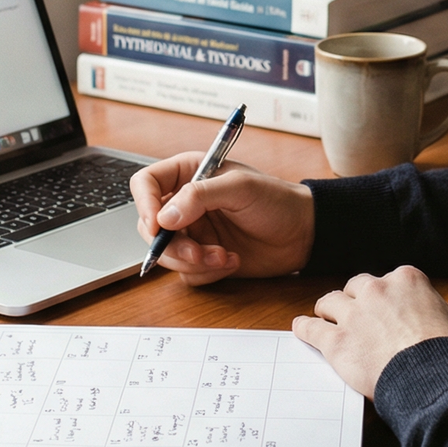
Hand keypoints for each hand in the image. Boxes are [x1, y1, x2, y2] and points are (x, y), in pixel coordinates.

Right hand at [133, 154, 313, 284]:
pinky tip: (232, 261)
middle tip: (198, 252)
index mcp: (189, 174)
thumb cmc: (277, 201)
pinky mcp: (203, 257)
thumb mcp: (240, 188)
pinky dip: (206, 272)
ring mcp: (193, 232)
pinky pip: (186, 272)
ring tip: (224, 256)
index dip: (144, 204)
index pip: (146, 183)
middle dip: (172, 245)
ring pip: (166, 254)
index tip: (158, 225)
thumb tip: (164, 217)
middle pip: (149, 226)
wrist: (303, 234)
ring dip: (192, 261)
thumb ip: (200, 196)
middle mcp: (185, 203)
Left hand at [294, 267, 447, 398]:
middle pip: (356, 286)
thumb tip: (432, 312)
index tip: (383, 307)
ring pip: (329, 302)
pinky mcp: (337, 342)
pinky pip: (311, 329)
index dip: (384, 296)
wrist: (431, 379)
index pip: (387, 280)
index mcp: (406, 280)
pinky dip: (305, 328)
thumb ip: (436, 309)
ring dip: (328, 310)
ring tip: (325, 319)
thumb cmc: (447, 354)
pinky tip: (301, 328)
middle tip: (355, 314)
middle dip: (355, 300)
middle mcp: (377, 291)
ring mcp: (353, 315)